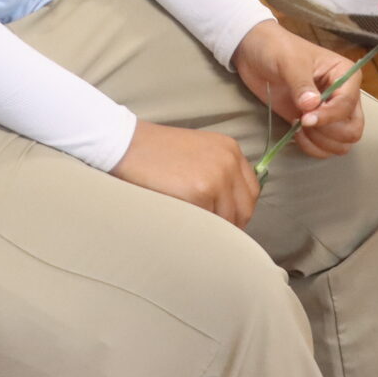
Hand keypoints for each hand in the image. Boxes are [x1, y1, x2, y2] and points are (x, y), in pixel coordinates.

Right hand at [114, 120, 258, 226]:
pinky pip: (208, 222)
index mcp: (230, 149)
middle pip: (244, 209)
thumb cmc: (156, 152)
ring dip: (212, 228)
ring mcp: (217, 176)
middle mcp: (229, 161)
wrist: (126, 144)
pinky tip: (182, 221)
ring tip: (191, 225)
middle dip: (230, 225)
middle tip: (210, 231)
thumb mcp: (198, 152)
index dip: (238, 210)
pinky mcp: (200, 192)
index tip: (225, 221)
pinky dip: (197, 227)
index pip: (251, 192)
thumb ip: (219, 172)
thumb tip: (232, 209)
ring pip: (227, 220)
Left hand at [232, 21, 366, 160]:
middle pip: (352, 130)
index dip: (329, 116)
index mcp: (345, 74)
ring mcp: (331, 112)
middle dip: (328, 132)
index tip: (305, 118)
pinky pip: (325, 148)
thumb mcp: (289, 61)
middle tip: (303, 121)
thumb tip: (312, 106)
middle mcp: (344, 96)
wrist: (256, 54)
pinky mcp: (316, 124)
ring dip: (320, 142)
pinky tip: (296, 132)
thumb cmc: (276, 49)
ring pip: (342, 143)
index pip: (348, 104)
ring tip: (298, 125)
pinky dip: (313, 147)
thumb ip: (301, 83)